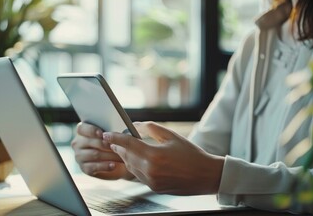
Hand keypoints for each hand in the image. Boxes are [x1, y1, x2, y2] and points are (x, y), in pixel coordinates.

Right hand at [72, 122, 132, 179]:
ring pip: (93, 154)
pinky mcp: (84, 168)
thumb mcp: (112, 134)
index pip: (82, 128)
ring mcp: (79, 156)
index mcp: (82, 130)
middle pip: (89, 142)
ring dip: (108, 155)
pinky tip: (113, 165)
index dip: (91, 130)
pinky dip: (104, 166)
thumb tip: (111, 133)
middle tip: (116, 145)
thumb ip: (109, 132)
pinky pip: (93, 167)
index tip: (102, 134)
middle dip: (104, 144)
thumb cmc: (113, 142)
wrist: (118, 159)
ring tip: (119, 156)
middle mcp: (78, 143)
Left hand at [102, 121, 223, 194]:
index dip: (115, 138)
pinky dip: (134, 166)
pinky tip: (135, 160)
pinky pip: (138, 175)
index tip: (107, 134)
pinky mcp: (154, 188)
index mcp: (154, 155)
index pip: (128, 144)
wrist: (206, 175)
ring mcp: (152, 181)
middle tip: (112, 140)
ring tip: (122, 149)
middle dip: (118, 147)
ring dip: (125, 157)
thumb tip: (136, 125)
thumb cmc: (191, 154)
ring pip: (130, 167)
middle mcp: (150, 170)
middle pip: (126, 156)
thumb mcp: (172, 136)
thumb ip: (151, 128)